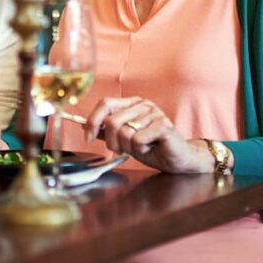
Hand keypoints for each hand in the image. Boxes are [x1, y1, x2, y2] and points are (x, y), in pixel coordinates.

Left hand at [83, 96, 211, 173]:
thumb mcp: (124, 139)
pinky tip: (150, 148)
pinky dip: (140, 149)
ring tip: (140, 148)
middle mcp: (143, 104)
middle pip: (112, 121)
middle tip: (121, 150)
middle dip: (111, 142)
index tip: (88, 137)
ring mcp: (154, 113)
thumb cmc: (152, 148)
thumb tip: (85, 127)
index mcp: (132, 104)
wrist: (178, 159)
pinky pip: (138, 139)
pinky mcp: (163, 125)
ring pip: (124, 132)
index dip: (93, 120)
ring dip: (128, 147)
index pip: (105, 103)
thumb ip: (107, 131)